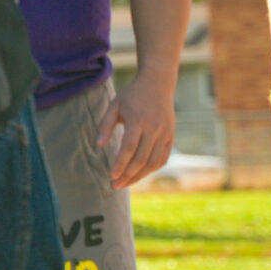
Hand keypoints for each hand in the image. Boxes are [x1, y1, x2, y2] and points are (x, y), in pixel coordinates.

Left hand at [105, 74, 177, 188]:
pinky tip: (141, 173)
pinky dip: (152, 168)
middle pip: (141, 159)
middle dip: (128, 175)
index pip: (129, 149)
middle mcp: (154, 129)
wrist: (157, 84)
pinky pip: (163, 158)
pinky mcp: (171, 136)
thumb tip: (99, 146)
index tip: (111, 176)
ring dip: (140, 175)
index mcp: (138, 121)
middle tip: (116, 185)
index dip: (120, 165)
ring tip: (126, 182)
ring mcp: (165, 134)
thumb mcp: (114, 105)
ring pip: (154, 162)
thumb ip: (105, 125)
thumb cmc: (132, 95)